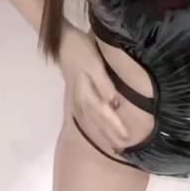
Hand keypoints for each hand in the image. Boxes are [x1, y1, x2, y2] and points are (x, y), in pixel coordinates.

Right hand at [58, 25, 129, 148]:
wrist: (62, 42)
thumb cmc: (81, 50)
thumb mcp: (94, 63)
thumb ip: (103, 84)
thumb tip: (114, 103)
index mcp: (87, 93)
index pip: (105, 115)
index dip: (115, 127)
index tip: (127, 139)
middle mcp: (82, 99)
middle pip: (98, 121)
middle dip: (111, 135)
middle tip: (123, 148)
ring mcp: (77, 98)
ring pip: (91, 120)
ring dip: (102, 133)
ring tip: (113, 145)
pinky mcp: (76, 94)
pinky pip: (85, 115)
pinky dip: (92, 124)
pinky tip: (96, 129)